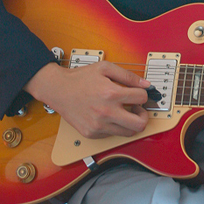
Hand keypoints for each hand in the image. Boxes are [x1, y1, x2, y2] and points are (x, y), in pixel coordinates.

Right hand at [25, 60, 151, 138]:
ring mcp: (99, 126)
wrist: (58, 90)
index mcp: (111, 94)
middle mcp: (106, 112)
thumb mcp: (105, 68)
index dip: (144, 94)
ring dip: (131, 123)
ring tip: (125, 112)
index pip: (142, 98)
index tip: (140, 94)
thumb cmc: (80, 78)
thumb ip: (128, 76)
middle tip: (139, 109)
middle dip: (144, 115)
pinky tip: (111, 116)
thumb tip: (145, 84)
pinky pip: (113, 135)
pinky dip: (116, 126)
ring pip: (128, 133)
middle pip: (140, 124)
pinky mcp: (92, 134)